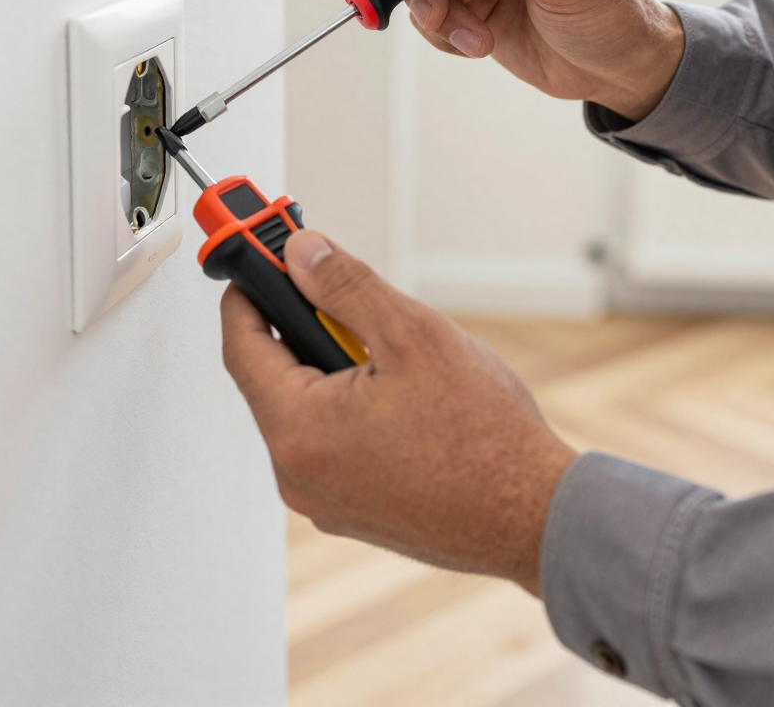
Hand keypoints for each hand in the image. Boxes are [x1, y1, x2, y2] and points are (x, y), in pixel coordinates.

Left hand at [220, 229, 576, 594]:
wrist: (533, 517)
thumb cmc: (484, 440)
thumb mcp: (413, 335)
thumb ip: (346, 287)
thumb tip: (303, 255)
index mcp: (299, 431)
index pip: (241, 346)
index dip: (250, 294)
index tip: (264, 264)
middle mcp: (299, 476)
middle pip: (275, 380)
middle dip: (309, 332)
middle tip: (353, 305)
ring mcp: (324, 501)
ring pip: (309, 412)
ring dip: (337, 373)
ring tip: (398, 361)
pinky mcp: (353, 512)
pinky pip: (334, 445)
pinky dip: (355, 411)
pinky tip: (408, 402)